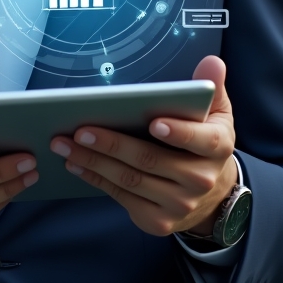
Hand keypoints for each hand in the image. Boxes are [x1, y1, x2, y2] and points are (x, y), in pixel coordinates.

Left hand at [49, 56, 236, 236]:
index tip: (153, 122)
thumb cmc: (204, 141)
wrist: (211, 195)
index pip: (201, 140)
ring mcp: (179, 204)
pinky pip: (122, 198)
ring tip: (65, 145)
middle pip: (151, 160)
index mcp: (217, 147)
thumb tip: (212, 61)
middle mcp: (200, 179)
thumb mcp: (216, 112)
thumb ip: (211, 86)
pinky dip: (96, 179)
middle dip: (112, 144)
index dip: (179, 132)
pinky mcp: (158, 221)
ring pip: (130, 180)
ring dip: (93, 162)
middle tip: (80, 130)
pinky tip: (76, 164)